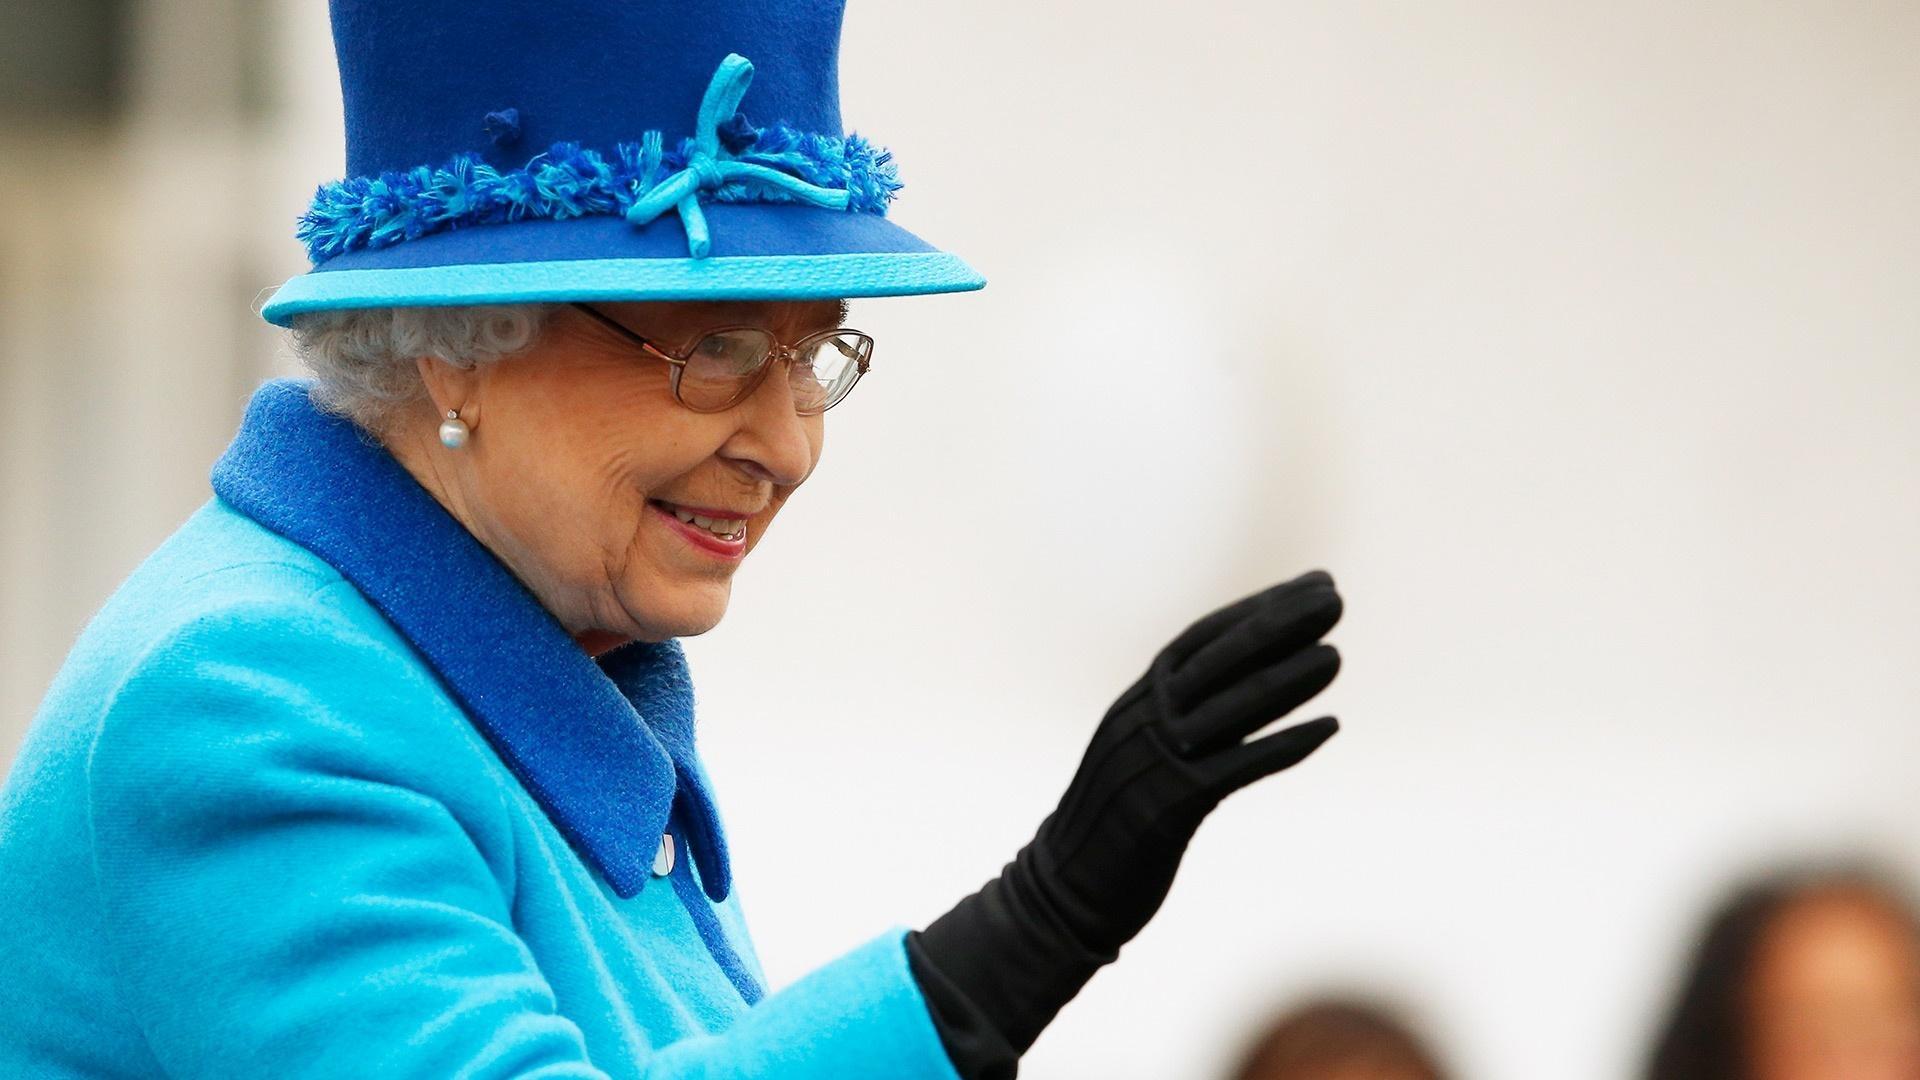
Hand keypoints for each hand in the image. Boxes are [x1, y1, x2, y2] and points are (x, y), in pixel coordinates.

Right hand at [909, 571, 1343, 1066]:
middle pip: (1219, 659)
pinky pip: (1236, 767)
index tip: (1308, 585)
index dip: (1257, 609)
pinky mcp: (1168, 808)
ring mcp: (1154, 761)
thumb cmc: (1112, 823)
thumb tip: (1235, 688)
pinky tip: (1328, 728)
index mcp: (1136, 702)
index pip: (1201, 639)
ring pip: (1231, 707)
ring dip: (1289, 679)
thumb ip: (1177, 719)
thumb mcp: (1139, 755)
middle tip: (1334, 599)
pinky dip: (1283, 744)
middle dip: (1279, 624)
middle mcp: (1142, 720)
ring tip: (1336, 657)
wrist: (1064, 889)